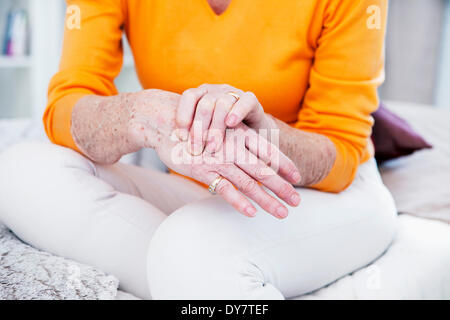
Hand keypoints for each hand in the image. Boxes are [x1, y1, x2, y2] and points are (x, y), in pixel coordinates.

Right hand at [157, 123, 300, 218]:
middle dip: (282, 187)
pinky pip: (225, 189)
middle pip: (264, 170)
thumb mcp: (221, 128)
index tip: (298, 177)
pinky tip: (252, 212)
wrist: (165, 122)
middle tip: (297, 201)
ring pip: (249, 183)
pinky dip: (239, 202)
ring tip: (282, 212)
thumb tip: (254, 155)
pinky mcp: (203, 171)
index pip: (268, 151)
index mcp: (240, 134)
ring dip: (267, 200)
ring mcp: (219, 160)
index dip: (285, 164)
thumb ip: (237, 141)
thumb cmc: (196, 127)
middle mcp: (233, 147)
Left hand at [176, 84, 272, 154]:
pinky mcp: (251, 100)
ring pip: (223, 103)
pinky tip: (231, 124)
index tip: (181, 137)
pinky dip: (237, 112)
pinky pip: (245, 101)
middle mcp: (216, 91)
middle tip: (196, 149)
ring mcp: (234, 94)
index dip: (183, 116)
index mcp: (202, 95)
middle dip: (199, 129)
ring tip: (213, 146)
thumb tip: (172, 142)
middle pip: (204, 104)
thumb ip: (191, 133)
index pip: (189, 97)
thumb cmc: (222, 136)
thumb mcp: (204, 133)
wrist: (252, 136)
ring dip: (216, 127)